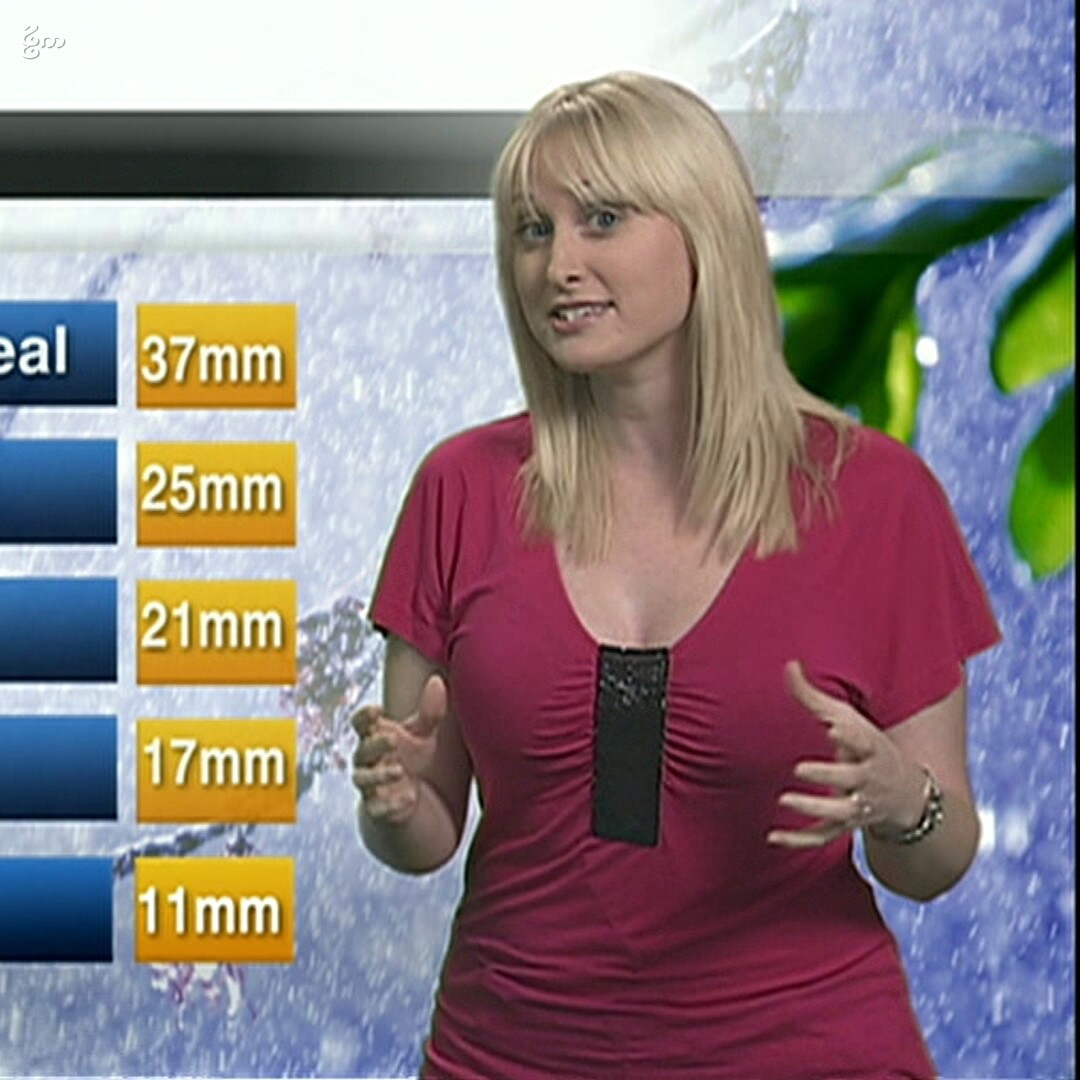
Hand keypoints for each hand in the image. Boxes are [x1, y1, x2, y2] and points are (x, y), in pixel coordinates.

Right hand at [351, 673, 447, 825]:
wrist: (409, 798)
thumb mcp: (422, 735)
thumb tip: (438, 680)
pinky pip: (375, 809)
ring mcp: (369, 786)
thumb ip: (429, 711)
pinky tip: (410, 798)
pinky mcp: (377, 809)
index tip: (377, 711)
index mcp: (374, 737)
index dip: (364, 717)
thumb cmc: (412, 757)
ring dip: (379, 775)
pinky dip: (390, 804)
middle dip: (376, 744)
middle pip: (361, 751)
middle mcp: (367, 761)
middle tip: (394, 739)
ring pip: (362, 780)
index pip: (359, 724)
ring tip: (400, 771)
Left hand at [767, 661, 925, 848]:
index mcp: (871, 748)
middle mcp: (869, 779)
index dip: (851, 736)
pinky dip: (800, 841)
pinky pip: (824, 839)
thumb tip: (789, 665)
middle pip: (853, 780)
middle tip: (799, 769)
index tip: (833, 727)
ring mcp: (859, 807)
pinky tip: (773, 838)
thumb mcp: (847, 719)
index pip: (865, 741)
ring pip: (841, 814)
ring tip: (785, 799)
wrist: (907, 793)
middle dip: (829, 776)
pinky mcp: (846, 827)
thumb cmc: (866, 746)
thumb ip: (814, 696)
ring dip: (814, 809)